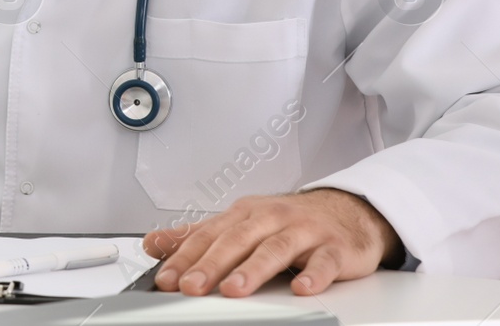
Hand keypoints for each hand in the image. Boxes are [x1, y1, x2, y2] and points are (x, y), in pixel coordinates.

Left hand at [143, 188, 402, 297]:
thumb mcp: (239, 224)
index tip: (166, 278)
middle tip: (191, 286)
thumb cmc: (287, 221)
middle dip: (211, 264)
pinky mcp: (334, 248)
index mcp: (244, 215)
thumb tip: (154, 244)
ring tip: (234, 289)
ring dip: (253, 269)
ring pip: (275, 249)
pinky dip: (313, 275)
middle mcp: (271, 219)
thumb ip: (197, 236)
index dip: (185, 257)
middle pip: (237, 241)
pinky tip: (302, 288)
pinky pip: (324, 262)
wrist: (345, 210)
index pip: (208, 236)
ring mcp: (303, 232)